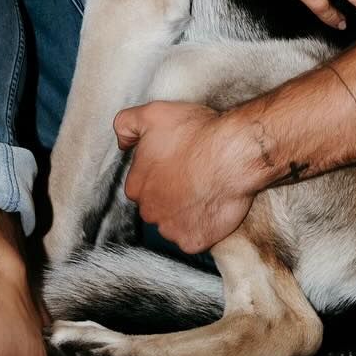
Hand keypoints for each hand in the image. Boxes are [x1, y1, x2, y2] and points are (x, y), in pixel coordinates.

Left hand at [115, 101, 260, 253]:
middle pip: (158, 207)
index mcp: (137, 185)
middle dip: (172, 196)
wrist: (233, 154)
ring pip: (175, 224)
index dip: (162, 174)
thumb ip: (126, 125)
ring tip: (206, 192)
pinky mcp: (193, 241)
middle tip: (194, 178)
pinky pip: (195, 239)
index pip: (143, 185)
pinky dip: (203, 228)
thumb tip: (122, 142)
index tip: (180, 164)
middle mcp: (149, 211)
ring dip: (187, 214)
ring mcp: (171, 229)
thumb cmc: (196, 132)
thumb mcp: (153, 114)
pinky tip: (213, 208)